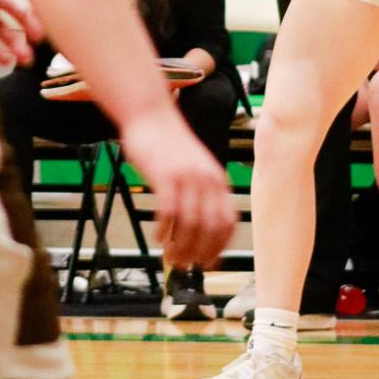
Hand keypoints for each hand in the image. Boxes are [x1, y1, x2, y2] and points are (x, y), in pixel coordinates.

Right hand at [119, 106, 236, 270]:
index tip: (207, 263)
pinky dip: (164, 231)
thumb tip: (197, 226)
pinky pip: (168, 211)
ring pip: (190, 224)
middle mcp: (207, 180)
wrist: (150, 113)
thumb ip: (199, 191)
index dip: (219, 247)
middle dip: (198, 253)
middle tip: (184, 265)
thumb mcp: (194, 166)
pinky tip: (157, 238)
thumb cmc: (168, 144)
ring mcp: (187, 177)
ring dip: (180, 247)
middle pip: (211, 228)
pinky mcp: (166, 175)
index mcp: (217, 180)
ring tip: (169, 257)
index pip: (228, 222)